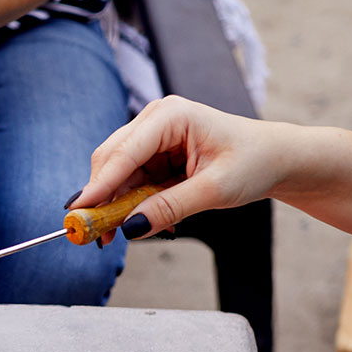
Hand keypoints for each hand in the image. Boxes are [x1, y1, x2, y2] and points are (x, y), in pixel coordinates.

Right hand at [74, 95, 288, 240]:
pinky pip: (131, 182)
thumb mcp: (214, 189)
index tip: (77, 212)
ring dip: (117, 206)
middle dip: (102, 199)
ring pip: (117, 175)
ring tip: (119, 235)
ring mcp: (152, 137)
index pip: (125, 152)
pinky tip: (146, 221)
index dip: (99, 185)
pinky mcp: (154, 155)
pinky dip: (133, 205)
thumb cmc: (252, 162)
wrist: (273, 159)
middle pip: (111, 161)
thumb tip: (130, 227)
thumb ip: (170, 207)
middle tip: (95, 235)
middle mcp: (155, 120)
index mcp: (171, 116)